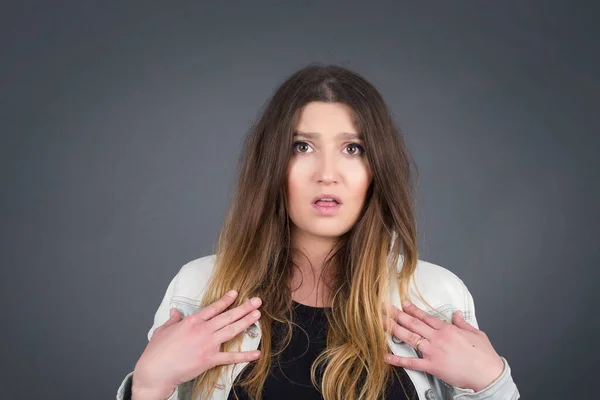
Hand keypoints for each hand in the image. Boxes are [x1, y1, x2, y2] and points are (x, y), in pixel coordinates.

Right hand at [132, 290, 262, 398]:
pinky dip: (245, 356)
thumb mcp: (163, 330)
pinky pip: (230, 357)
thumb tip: (175, 311)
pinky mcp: (209, 360)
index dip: (226, 300)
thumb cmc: (157, 351)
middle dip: (244, 307)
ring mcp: (207, 344)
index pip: (213, 307)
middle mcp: (202, 330)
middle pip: (227, 316)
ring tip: (257, 315)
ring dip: (246, 322)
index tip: (236, 293)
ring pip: (231, 331)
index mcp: (192, 321)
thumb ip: (173, 320)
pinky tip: (256, 353)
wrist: (155, 371)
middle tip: (257, 301)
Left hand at [383, 301, 503, 391]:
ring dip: (393, 329)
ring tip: (381, 323)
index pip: (426, 317)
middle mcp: (438, 338)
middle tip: (385, 309)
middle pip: (414, 323)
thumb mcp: (476, 334)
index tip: (404, 304)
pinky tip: (386, 356)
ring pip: (410, 337)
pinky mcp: (432, 366)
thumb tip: (457, 314)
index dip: (413, 310)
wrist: (488, 375)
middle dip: (397, 315)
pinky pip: (412, 362)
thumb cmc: (484, 357)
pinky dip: (398, 360)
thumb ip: (463, 323)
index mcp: (448, 329)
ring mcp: (434, 351)